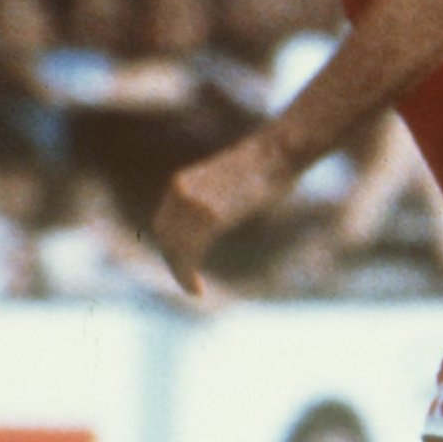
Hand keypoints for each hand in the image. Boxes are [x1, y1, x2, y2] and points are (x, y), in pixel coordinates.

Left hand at [151, 132, 295, 293]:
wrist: (277, 152)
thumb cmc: (266, 167)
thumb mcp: (231, 183)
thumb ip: (218, 201)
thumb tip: (223, 217)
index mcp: (181, 185)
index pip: (165, 223)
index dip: (171, 246)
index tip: (184, 264)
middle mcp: (180, 193)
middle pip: (165, 237)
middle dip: (174, 262)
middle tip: (189, 283)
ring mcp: (193, 204)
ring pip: (174, 248)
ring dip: (180, 273)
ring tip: (194, 289)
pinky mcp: (209, 217)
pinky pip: (188, 252)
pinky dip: (187, 274)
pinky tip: (196, 289)